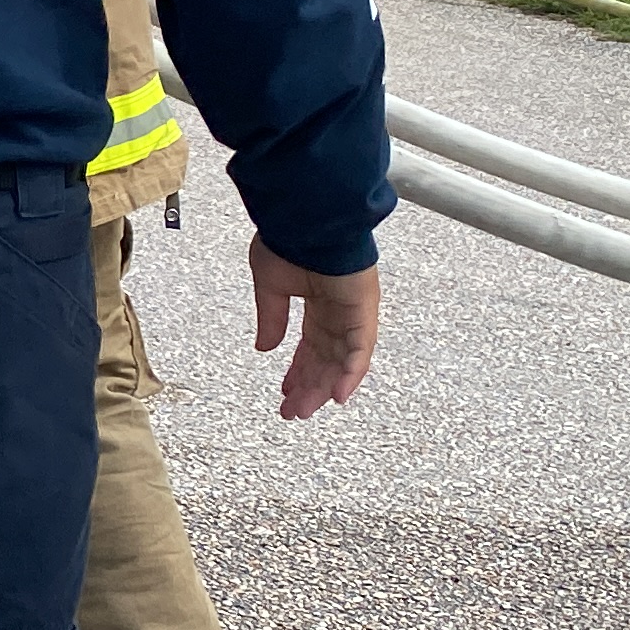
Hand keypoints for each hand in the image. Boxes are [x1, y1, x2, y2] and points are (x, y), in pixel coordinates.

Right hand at [249, 239, 378, 420]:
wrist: (308, 219)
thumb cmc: (288, 239)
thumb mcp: (270, 286)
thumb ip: (271, 318)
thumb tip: (265, 348)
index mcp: (318, 301)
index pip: (311, 345)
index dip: (299, 369)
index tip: (286, 391)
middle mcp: (340, 310)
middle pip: (327, 359)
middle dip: (309, 386)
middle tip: (293, 411)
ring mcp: (355, 312)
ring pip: (342, 361)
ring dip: (325, 388)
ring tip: (305, 410)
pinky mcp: (364, 311)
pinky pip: (361, 350)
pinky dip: (351, 374)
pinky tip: (338, 396)